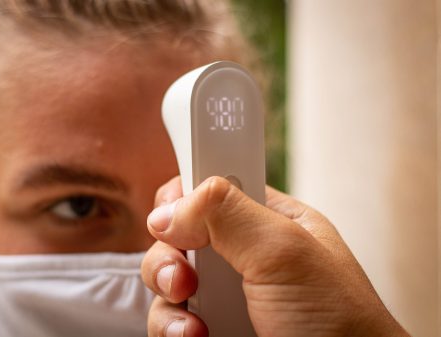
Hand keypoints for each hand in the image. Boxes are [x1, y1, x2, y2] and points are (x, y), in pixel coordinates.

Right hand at [141, 176, 408, 336]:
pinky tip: (194, 335)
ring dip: (167, 289)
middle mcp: (238, 250)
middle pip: (176, 226)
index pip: (212, 180)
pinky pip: (166, 313)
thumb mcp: (286, 251)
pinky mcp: (206, 324)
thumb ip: (227, 212)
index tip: (171, 189)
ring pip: (164, 271)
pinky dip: (171, 325)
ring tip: (193, 316)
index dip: (188, 179)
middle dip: (169, 245)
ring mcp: (220, 289)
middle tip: (185, 270)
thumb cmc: (339, 324)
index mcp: (265, 218)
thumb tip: (169, 211)